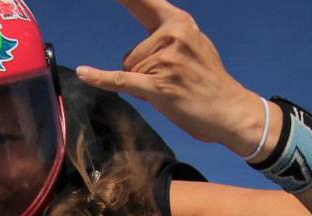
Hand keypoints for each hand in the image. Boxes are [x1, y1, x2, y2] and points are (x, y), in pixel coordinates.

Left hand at [76, 0, 263, 154]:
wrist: (228, 109)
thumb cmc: (207, 79)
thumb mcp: (193, 43)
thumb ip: (167, 32)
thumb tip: (145, 12)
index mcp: (179, 22)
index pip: (144, 3)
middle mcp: (173, 35)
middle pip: (131, 54)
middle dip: (142, 72)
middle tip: (171, 81)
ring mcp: (166, 60)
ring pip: (130, 72)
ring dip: (143, 86)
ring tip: (171, 89)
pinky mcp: (158, 85)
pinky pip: (121, 80)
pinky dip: (101, 79)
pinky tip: (83, 73)